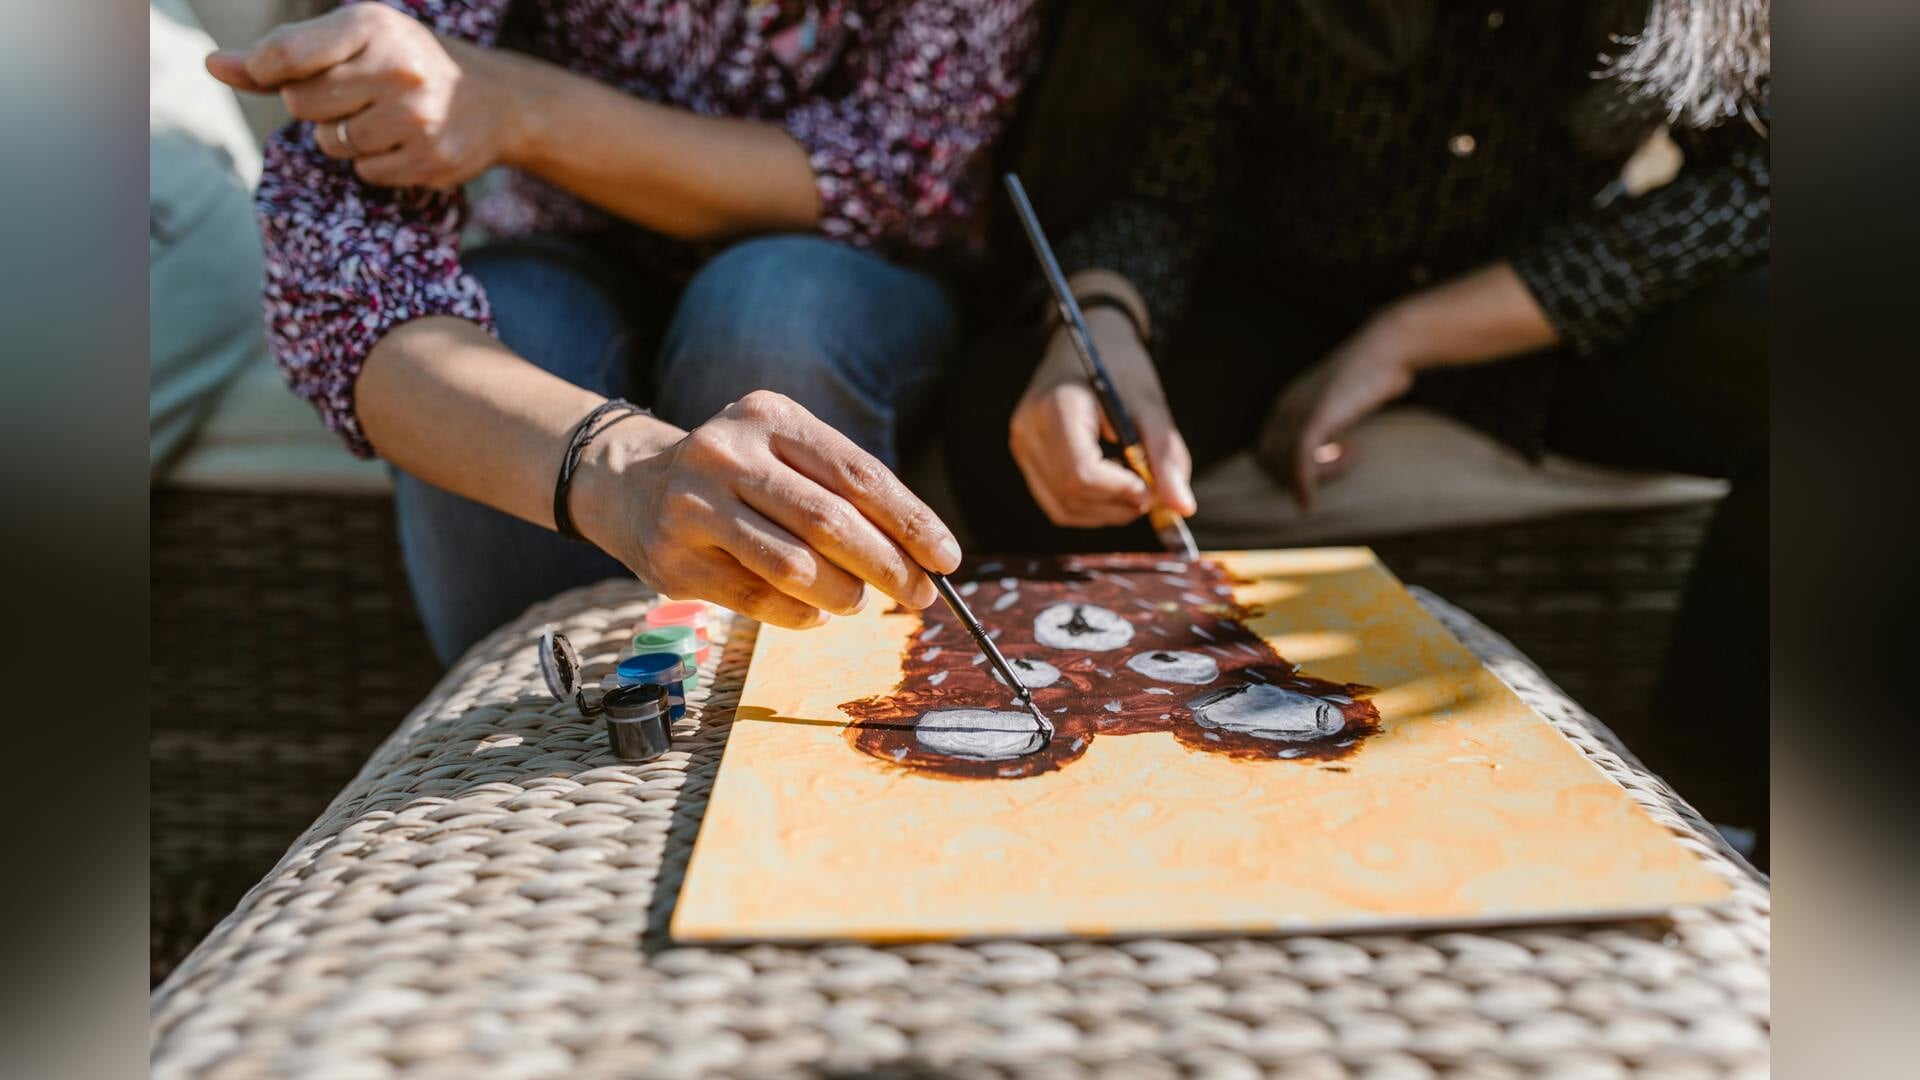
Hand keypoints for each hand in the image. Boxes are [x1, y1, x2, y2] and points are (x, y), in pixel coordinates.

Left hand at [206, 4, 527, 190]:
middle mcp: (396, 68)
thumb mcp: (353, 40)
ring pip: (330, 142)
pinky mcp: (429, 158)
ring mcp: (415, 117)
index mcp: (373, 24)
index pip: (284, 55)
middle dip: (315, 104)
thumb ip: (282, 54)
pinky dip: (373, 161)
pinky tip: (402, 141)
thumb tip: (213, 65)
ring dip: (343, 135)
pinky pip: (364, 171)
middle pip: (301, 103)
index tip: (278, 73)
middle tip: (353, 93)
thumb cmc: (407, 61)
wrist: (498, 100)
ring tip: (381, 118)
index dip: (266, 71)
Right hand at [576, 391, 961, 629]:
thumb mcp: (786, 454)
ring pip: (793, 564)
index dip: (910, 521)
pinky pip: (755, 598)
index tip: (947, 558)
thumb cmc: (741, 475)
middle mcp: (728, 454)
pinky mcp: (674, 558)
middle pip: (830, 520)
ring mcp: (695, 506)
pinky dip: (798, 614)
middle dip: (888, 566)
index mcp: (771, 418)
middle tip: (921, 595)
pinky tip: (815, 614)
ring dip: (843, 593)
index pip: (858, 473)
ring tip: (859, 603)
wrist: (634, 485)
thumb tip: (922, 554)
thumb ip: (845, 491)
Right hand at [1010, 309, 1195, 527]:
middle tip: (1152, 492)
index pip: (1081, 472)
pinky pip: (1056, 502)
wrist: (1087, 343)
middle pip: (1071, 494)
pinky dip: (1090, 507)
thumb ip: (1166, 454)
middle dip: (1117, 505)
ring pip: (1063, 507)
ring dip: (1106, 512)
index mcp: (1057, 406)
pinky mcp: (1026, 457)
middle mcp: (1029, 429)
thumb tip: (1183, 507)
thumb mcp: (1149, 403)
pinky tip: (1112, 486)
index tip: (1153, 489)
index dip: (1120, 490)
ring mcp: (1022, 445)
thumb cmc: (1119, 366)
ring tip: (1134, 487)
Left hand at [1256, 312, 1419, 510]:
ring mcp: (1298, 412)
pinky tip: (1309, 503)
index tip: (1321, 471)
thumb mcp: (1341, 402)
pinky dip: (1303, 487)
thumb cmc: (1372, 376)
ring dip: (1316, 476)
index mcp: (1286, 404)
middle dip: (1297, 476)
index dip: (1286, 471)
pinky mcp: (1317, 417)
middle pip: (1270, 462)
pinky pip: (1300, 461)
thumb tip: (1333, 447)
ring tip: (1353, 454)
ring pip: (1287, 465)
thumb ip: (1328, 423)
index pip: (1267, 452)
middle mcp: (1285, 408)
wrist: (1388, 349)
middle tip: (1342, 463)